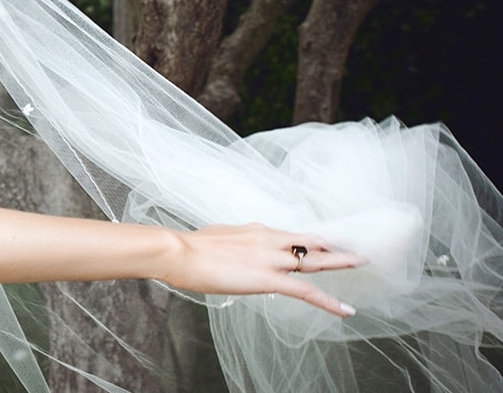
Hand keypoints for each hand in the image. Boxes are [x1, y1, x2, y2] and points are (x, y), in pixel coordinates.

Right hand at [162, 223, 366, 316]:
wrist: (180, 252)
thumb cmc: (190, 248)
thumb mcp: (217, 239)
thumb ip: (234, 243)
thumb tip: (235, 248)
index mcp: (255, 231)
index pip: (289, 235)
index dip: (308, 239)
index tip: (323, 240)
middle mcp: (268, 240)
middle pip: (308, 241)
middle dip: (333, 244)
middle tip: (354, 244)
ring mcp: (270, 259)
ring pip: (313, 260)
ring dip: (339, 261)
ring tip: (361, 261)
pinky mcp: (268, 279)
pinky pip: (306, 291)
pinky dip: (328, 301)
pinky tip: (345, 310)